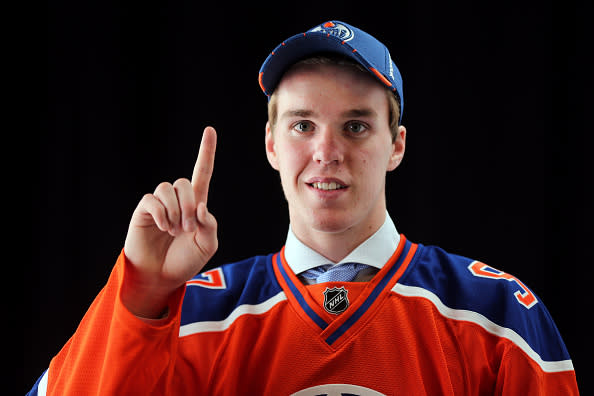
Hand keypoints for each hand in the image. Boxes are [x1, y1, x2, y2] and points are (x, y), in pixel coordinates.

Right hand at [122, 126, 217, 317]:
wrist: (161, 277)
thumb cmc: (184, 261)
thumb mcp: (207, 245)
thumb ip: (210, 225)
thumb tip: (201, 206)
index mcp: (196, 205)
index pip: (202, 173)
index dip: (206, 152)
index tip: (210, 130)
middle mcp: (177, 200)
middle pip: (184, 182)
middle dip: (189, 205)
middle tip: (187, 228)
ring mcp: (159, 204)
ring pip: (168, 188)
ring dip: (174, 212)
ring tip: (172, 231)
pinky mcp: (144, 210)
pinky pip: (152, 200)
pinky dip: (161, 214)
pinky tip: (162, 228)